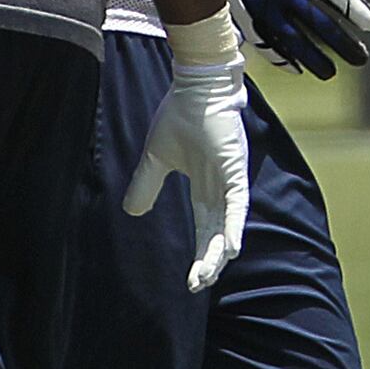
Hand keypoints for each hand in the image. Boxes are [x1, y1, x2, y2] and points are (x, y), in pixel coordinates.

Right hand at [123, 53, 250, 291]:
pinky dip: (234, 226)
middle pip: (217, 234)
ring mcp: (230, 180)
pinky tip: (230, 249)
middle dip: (209, 261)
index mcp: (204, 187)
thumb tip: (132, 212)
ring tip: (209, 274)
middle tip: (198, 284)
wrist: (194, 84)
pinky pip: (237, 204)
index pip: (204, 229)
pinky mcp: (235, 170)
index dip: (199, 255)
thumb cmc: (180, 114)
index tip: (191, 281)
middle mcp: (220, 189)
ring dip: (219, 251)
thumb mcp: (156, 156)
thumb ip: (147, 184)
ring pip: (228, 225)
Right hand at [227, 0, 369, 79]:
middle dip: (343, 44)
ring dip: (315, 59)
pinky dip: (282, 58)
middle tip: (360, 58)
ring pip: (295, 41)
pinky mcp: (246, 17)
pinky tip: (295, 67)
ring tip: (329, 72)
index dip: (354, 11)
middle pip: (320, 25)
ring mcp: (264, 8)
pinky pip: (267, 43)